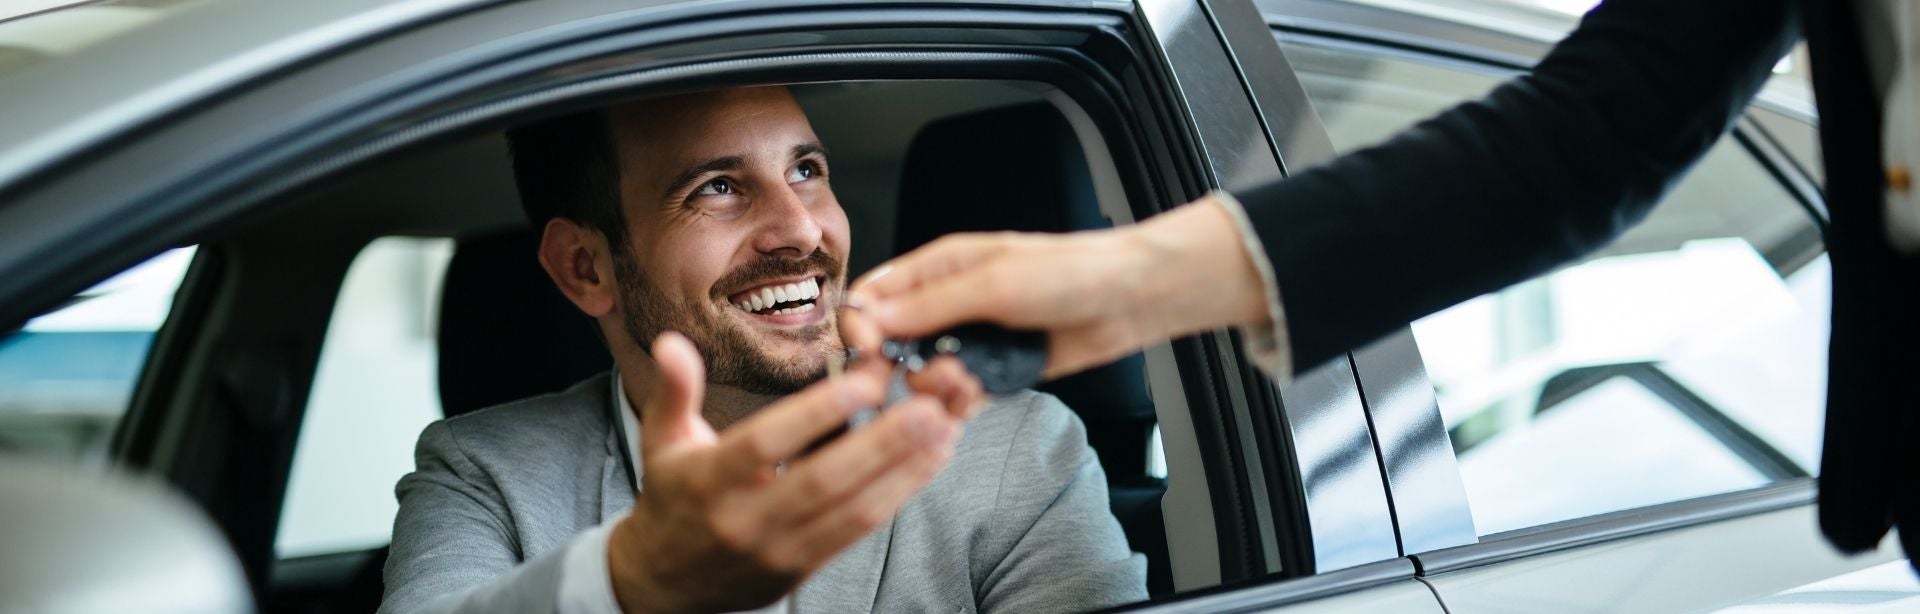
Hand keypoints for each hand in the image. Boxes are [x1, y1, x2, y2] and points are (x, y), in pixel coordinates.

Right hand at [608, 332, 982, 612]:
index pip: (766, 443)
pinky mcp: (804, 569)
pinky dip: (897, 495)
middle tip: (928, 405)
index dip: (817, 413)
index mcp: (709, 480)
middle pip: (823, 480)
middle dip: (881, 443)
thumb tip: (672, 342)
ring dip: (904, 470)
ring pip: (851, 511)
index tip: (865, 379)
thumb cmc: (673, 497)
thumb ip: (674, 390)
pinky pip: (858, 531)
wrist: (666, 584)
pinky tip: (929, 461)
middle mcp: (746, 518)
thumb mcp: (662, 440)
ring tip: (944, 428)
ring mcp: (779, 549)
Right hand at [847, 195, 1271, 379]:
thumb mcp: (994, 282)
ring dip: (937, 388)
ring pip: (924, 375)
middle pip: (892, 343)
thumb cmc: (1069, 272)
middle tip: (929, 377)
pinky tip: (974, 400)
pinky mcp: (995, 371)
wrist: (1129, 298)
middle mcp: (948, 304)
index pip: (873, 296)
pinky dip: (960, 405)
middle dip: (900, 366)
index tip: (870, 354)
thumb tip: (870, 317)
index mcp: (938, 268)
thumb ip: (931, 304)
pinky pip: (959, 396)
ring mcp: (972, 339)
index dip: (861, 327)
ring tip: (968, 384)